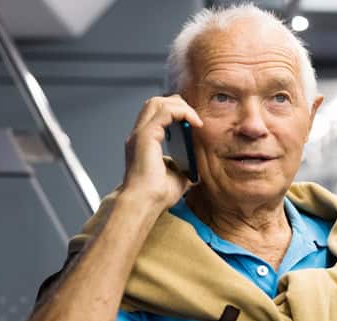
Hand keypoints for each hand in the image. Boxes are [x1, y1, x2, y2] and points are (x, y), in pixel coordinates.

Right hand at [121, 94, 203, 209]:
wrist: (145, 203)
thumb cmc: (156, 195)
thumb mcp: (178, 178)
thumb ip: (184, 168)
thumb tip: (196, 170)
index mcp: (145, 142)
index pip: (157, 114)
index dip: (176, 111)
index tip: (194, 122)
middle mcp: (140, 135)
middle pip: (156, 103)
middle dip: (178, 104)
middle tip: (195, 118)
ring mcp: (141, 134)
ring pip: (158, 102)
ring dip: (181, 106)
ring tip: (195, 119)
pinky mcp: (146, 135)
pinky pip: (166, 111)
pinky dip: (183, 112)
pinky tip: (195, 122)